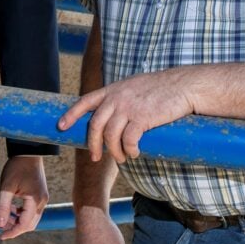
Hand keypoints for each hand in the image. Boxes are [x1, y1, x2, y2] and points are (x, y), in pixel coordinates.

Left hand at [0, 155, 48, 239]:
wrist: (29, 152)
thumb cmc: (17, 167)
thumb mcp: (6, 186)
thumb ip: (2, 206)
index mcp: (35, 201)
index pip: (24, 225)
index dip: (12, 232)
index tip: (1, 235)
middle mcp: (42, 202)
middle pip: (30, 224)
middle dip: (15, 228)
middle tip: (1, 227)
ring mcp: (43, 198)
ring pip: (31, 218)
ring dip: (18, 220)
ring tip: (4, 215)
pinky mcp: (41, 194)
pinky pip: (32, 210)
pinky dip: (22, 213)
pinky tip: (12, 208)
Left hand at [57, 70, 195, 162]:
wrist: (183, 86)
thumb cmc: (160, 88)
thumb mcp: (133, 87)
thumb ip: (121, 97)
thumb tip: (113, 115)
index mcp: (112, 90)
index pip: (85, 102)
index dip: (71, 114)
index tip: (61, 126)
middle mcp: (116, 98)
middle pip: (95, 125)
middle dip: (92, 144)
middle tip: (95, 157)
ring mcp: (128, 108)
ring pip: (110, 136)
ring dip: (114, 151)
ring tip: (121, 158)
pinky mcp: (142, 118)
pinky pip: (128, 140)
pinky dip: (129, 151)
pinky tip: (134, 153)